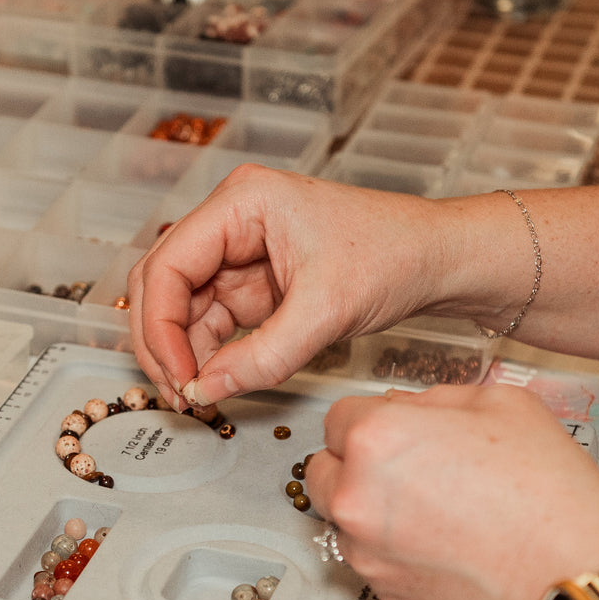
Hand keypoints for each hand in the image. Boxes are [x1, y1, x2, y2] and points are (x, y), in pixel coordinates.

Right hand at [127, 164, 442, 409]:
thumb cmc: (394, 254)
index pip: (169, 264)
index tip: (178, 375)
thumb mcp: (326, 312)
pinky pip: (213, 321)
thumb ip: (262, 357)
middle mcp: (232, 220)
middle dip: (163, 341)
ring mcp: (240, 252)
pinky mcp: (254, 283)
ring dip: (183, 353)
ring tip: (195, 397)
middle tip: (178, 392)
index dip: (161, 326)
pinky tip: (214, 384)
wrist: (437, 259)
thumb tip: (206, 390)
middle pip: (164, 283)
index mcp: (242, 202)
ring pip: (183, 307)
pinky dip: (207, 354)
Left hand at [306, 384, 598, 599]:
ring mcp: (366, 552)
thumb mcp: (504, 404)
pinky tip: (442, 541)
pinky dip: (392, 548)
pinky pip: (370, 559)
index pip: (338, 417)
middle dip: (354, 462)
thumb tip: (411, 408)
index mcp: (378, 439)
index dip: (372, 418)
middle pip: (322, 469)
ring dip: (370, 507)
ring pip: (342, 518)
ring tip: (432, 506)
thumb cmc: (551, 498)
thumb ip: (439, 399)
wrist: (575, 583)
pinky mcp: (383, 594)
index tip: (395, 427)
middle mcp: (357, 497)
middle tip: (407, 464)